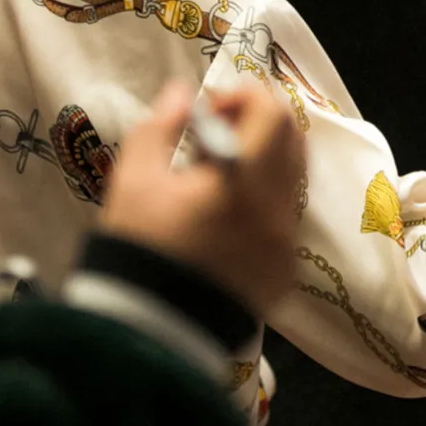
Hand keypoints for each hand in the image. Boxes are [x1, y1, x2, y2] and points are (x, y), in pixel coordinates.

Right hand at [99, 82, 304, 314]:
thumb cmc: (137, 249)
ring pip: (292, 178)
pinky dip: (263, 199)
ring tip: (213, 179)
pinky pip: (286, 217)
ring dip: (261, 160)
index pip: (272, 114)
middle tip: (210, 140)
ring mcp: (286, 244)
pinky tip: (223, 215)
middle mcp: (278, 211)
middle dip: (255, 124)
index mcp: (245, 183)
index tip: (206, 114)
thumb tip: (180, 93)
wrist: (148, 332)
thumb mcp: (132, 181)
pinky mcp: (284, 271)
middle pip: (292, 140)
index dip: (241, 98)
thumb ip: (157, 128)